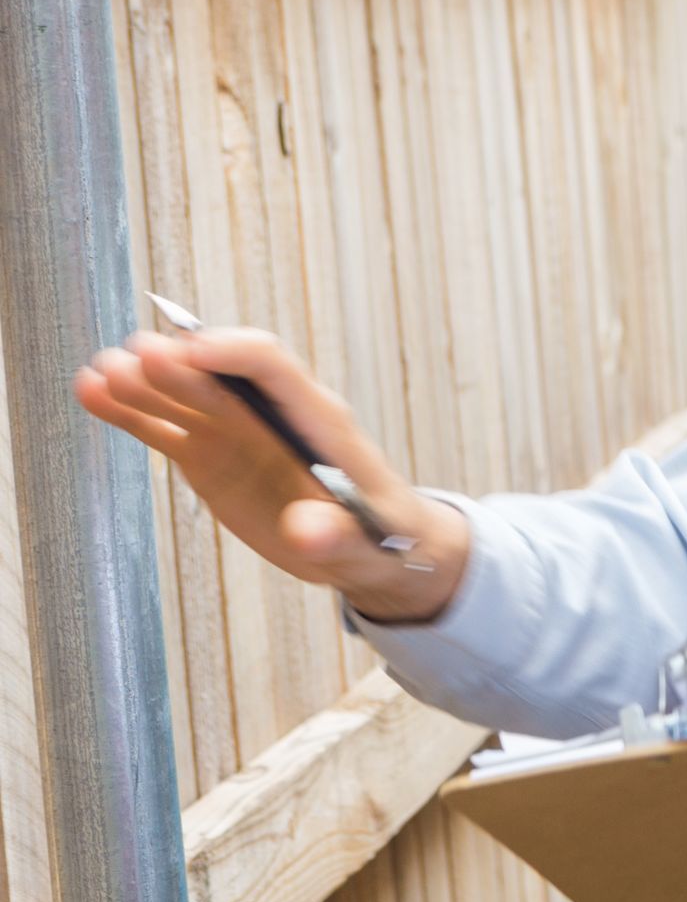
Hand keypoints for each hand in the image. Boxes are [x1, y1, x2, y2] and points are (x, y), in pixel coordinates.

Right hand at [75, 326, 467, 620]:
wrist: (370, 547)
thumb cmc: (379, 538)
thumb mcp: (365, 545)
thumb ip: (335, 536)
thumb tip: (306, 533)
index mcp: (318, 421)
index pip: (274, 369)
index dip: (233, 355)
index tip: (192, 353)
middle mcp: (271, 415)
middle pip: (219, 377)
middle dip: (179, 365)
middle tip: (135, 357)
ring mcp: (236, 432)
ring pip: (185, 396)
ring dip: (144, 382)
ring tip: (100, 374)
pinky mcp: (211, 454)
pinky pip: (166, 427)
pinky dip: (131, 412)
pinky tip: (93, 394)